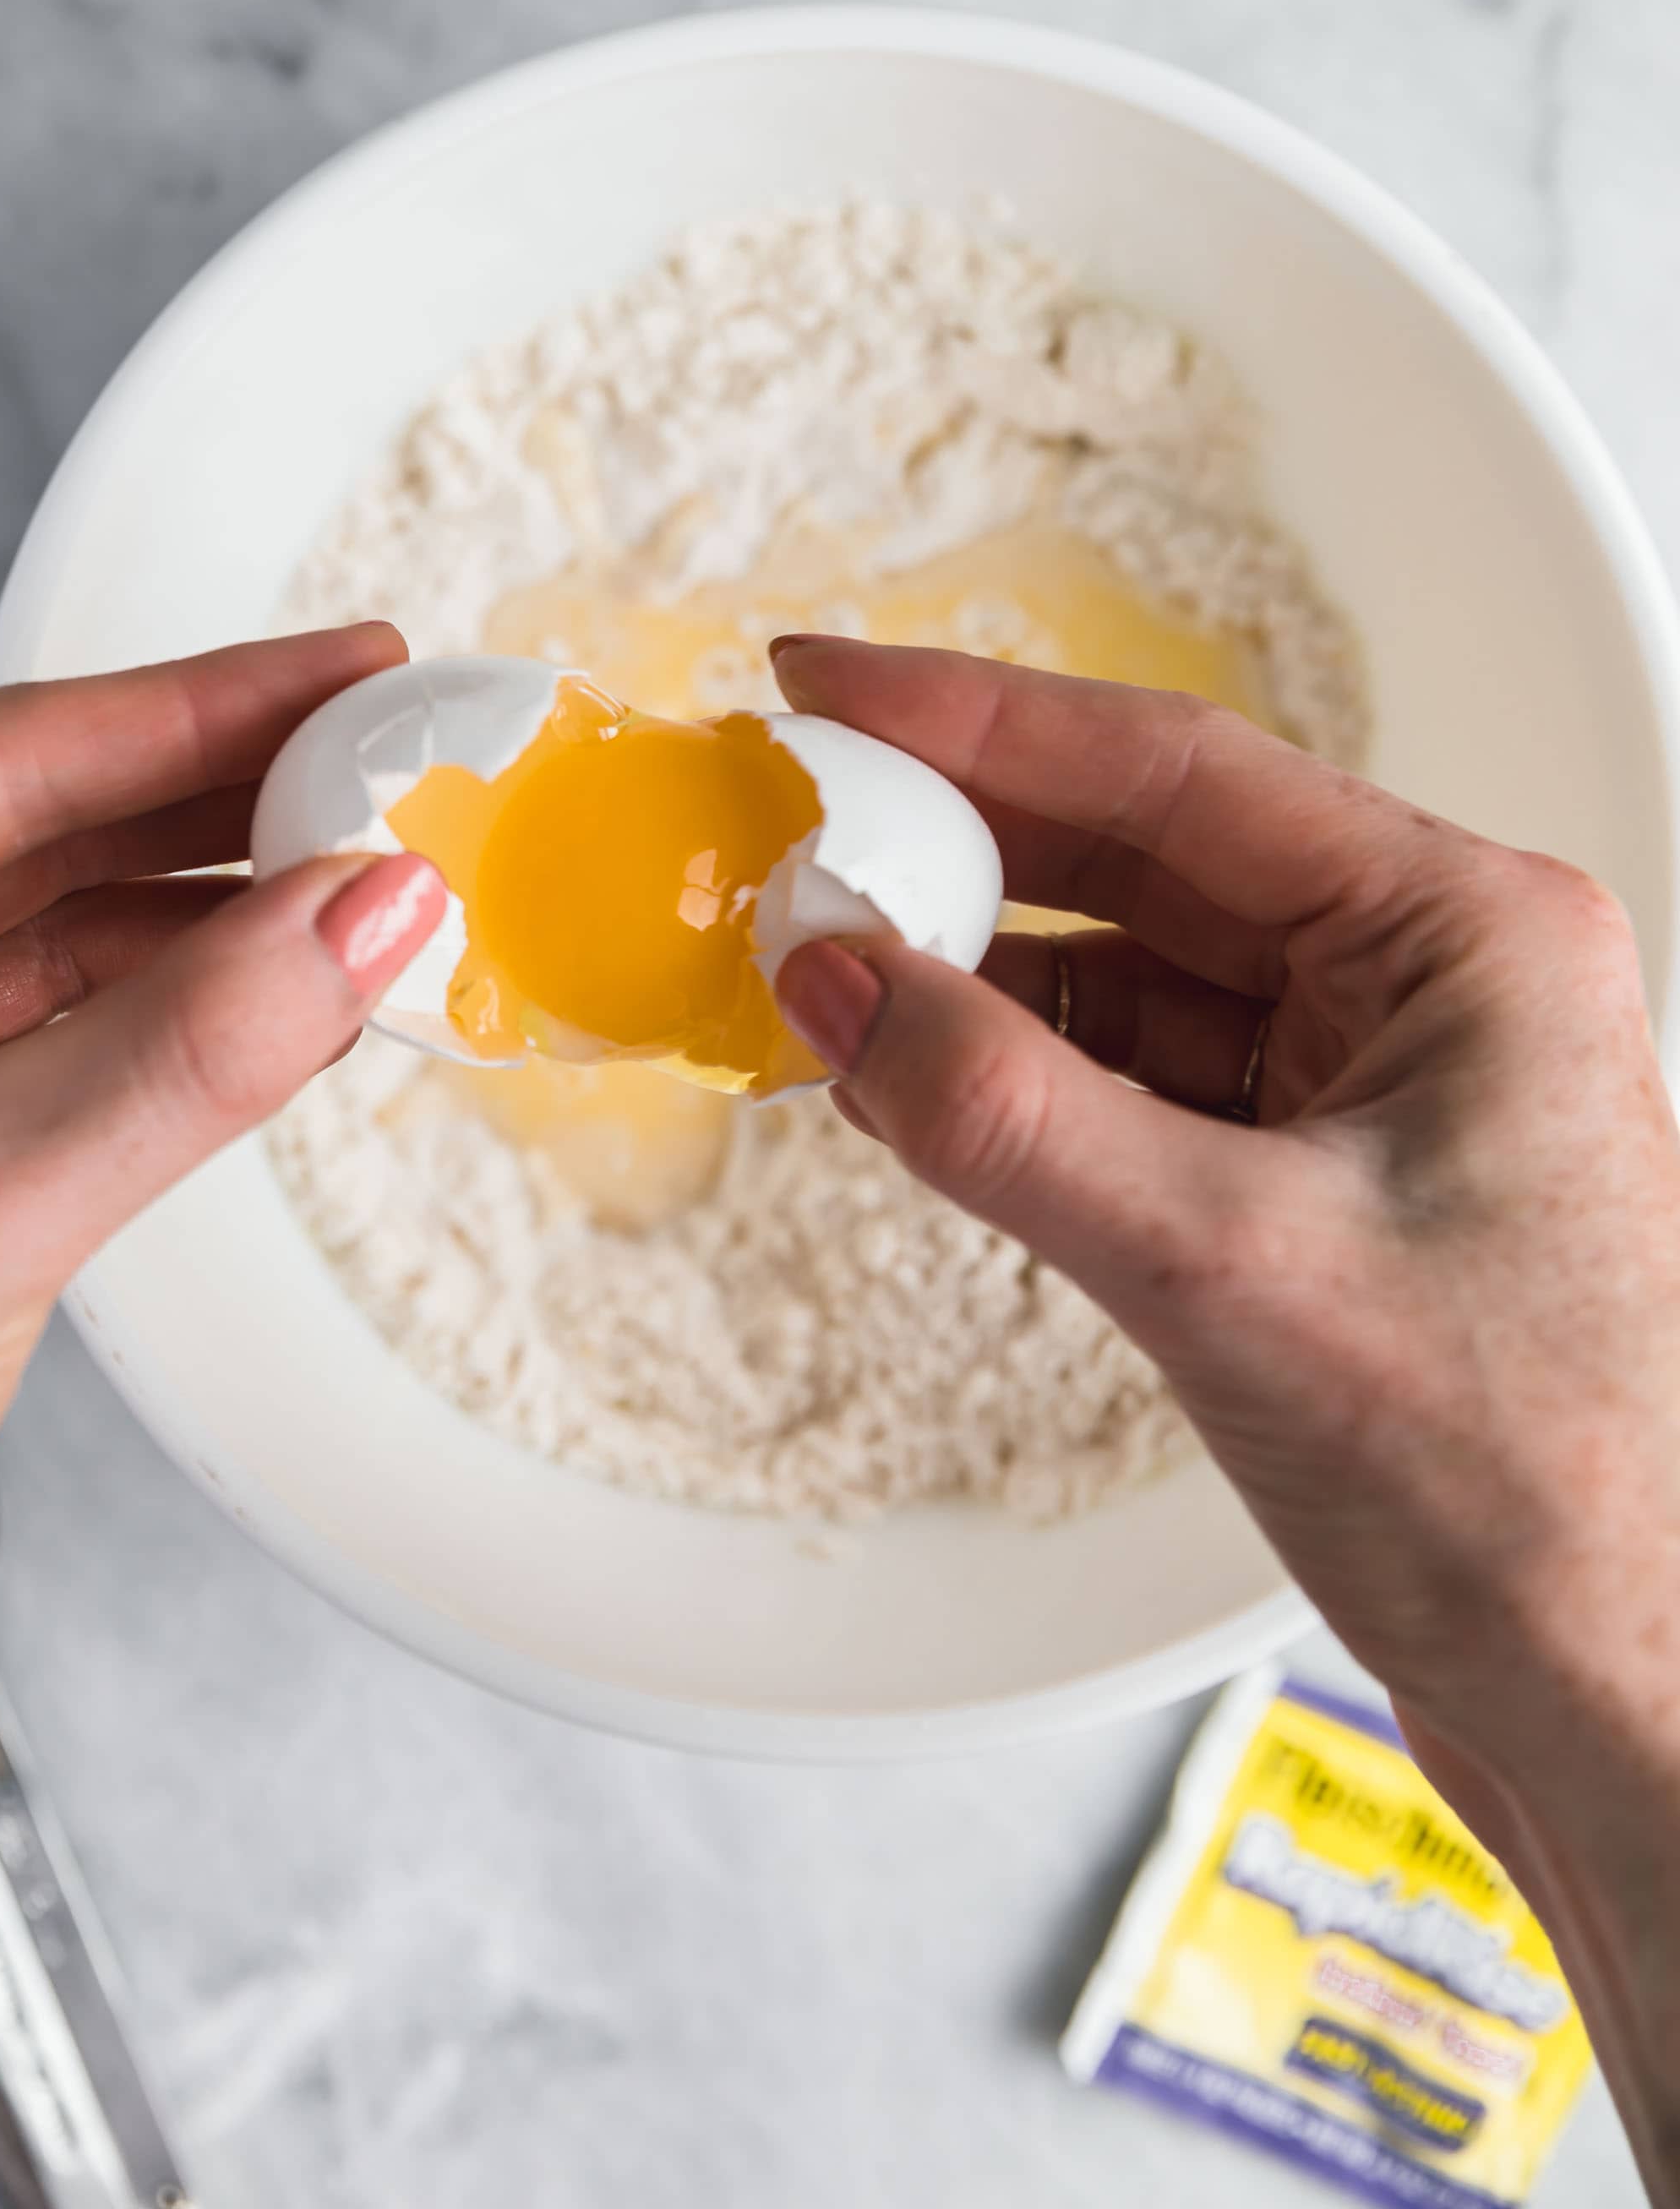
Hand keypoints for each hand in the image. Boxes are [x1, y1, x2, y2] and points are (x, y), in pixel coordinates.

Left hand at [0, 626, 442, 1786]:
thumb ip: (188, 1049)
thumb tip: (363, 910)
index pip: (7, 754)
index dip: (206, 703)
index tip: (353, 673)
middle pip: (42, 827)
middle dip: (231, 803)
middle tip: (395, 767)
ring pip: (60, 933)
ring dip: (219, 917)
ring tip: (372, 889)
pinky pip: (59, 1036)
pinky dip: (180, 1020)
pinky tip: (283, 1003)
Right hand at [771, 637, 1679, 2198]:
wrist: (1629, 1704)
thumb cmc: (1528, 1491)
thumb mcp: (1227, 1271)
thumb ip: (1009, 1112)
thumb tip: (834, 979)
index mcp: (1466, 935)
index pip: (1178, 770)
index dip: (978, 717)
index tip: (825, 683)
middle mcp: (1432, 979)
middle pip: (1149, 855)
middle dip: (963, 844)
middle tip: (792, 820)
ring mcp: (1382, 1081)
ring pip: (1135, 972)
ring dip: (980, 971)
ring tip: (821, 963)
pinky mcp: (1329, 1181)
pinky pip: (1143, 1080)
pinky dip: (1023, 1077)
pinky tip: (911, 1078)